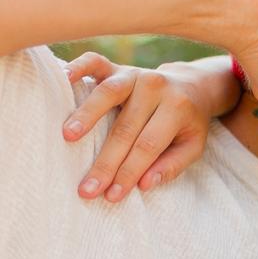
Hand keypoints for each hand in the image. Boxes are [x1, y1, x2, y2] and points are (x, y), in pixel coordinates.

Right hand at [64, 54, 217, 201]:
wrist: (191, 85)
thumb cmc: (187, 123)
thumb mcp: (192, 146)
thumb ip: (172, 166)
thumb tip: (144, 185)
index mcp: (177, 108)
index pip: (148, 146)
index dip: (129, 172)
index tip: (111, 195)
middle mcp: (155, 87)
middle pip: (125, 128)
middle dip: (105, 162)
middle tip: (86, 188)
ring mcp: (135, 74)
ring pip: (108, 94)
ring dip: (86, 115)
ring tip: (68, 137)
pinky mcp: (117, 66)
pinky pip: (95, 62)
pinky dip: (78, 67)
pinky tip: (63, 79)